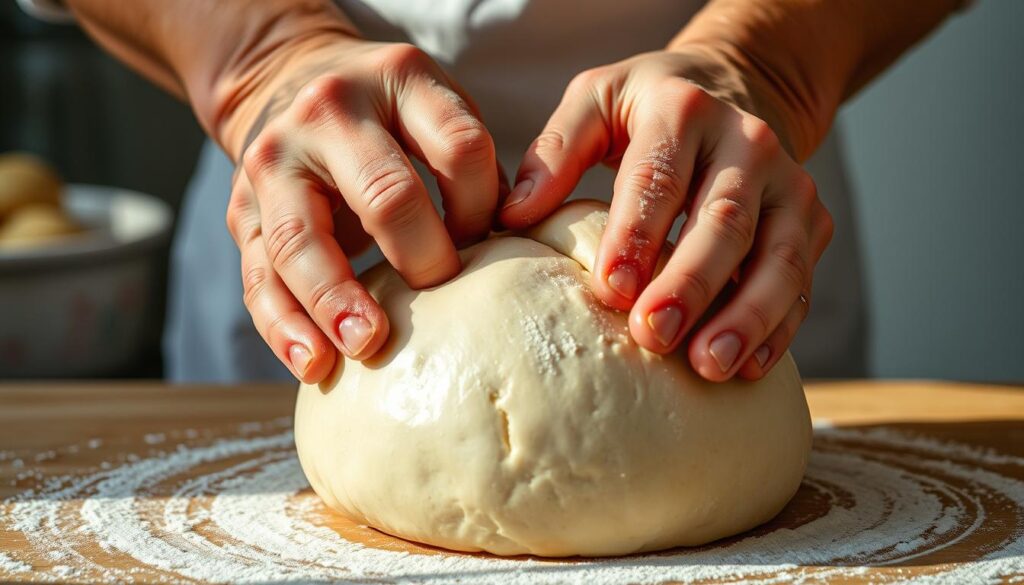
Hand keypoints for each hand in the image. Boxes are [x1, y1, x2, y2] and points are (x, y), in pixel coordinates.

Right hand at [223, 34, 500, 382]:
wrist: (281, 79)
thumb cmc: (383, 114)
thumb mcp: (433, 107)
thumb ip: (472, 167)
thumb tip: (511, 248)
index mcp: (396, 80)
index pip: (458, 147)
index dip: (483, 206)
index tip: (487, 247)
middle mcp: (327, 113)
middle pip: (384, 193)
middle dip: (420, 256)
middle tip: (442, 301)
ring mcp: (274, 161)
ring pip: (300, 240)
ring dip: (335, 300)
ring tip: (364, 347)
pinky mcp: (239, 210)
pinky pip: (257, 276)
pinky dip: (284, 326)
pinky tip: (312, 362)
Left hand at [500, 46, 832, 381]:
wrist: (740, 84)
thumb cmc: (649, 106)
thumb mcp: (596, 99)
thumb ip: (555, 149)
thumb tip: (511, 215)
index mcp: (683, 110)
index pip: (659, 176)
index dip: (636, 234)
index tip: (611, 289)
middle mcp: (747, 143)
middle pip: (724, 221)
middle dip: (690, 284)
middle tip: (654, 337)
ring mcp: (789, 184)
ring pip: (777, 257)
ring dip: (746, 317)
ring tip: (709, 367)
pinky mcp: (812, 220)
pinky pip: (800, 280)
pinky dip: (779, 328)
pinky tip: (748, 368)